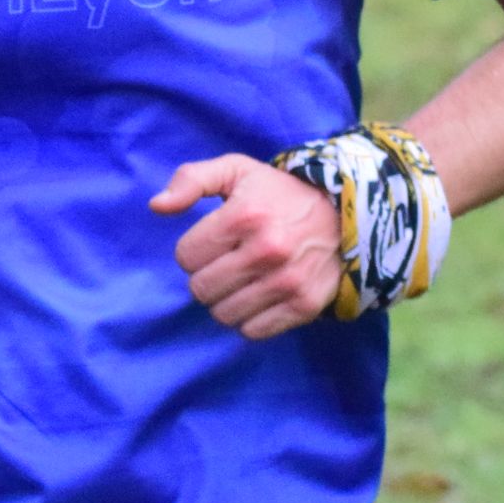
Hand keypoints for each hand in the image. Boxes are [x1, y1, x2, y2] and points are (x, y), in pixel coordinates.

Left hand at [149, 154, 343, 340]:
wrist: (346, 215)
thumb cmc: (280, 194)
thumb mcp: (236, 171)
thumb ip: (191, 180)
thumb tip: (157, 206)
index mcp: (244, 215)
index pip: (186, 257)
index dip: (194, 250)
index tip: (214, 243)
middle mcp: (267, 250)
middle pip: (201, 289)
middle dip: (207, 277)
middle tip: (227, 264)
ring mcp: (288, 281)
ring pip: (223, 315)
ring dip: (226, 301)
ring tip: (242, 281)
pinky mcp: (304, 305)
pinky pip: (252, 331)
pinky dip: (250, 319)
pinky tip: (260, 297)